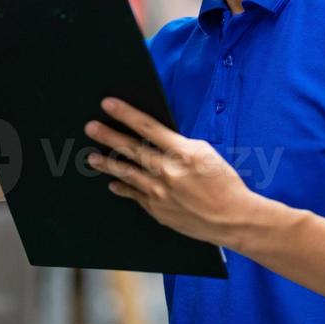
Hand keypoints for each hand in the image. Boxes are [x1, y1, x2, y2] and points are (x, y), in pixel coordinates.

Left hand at [84, 97, 256, 246]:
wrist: (233, 219)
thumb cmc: (224, 183)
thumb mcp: (205, 153)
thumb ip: (179, 145)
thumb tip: (155, 138)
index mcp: (183, 153)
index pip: (147, 127)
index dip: (125, 114)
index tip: (108, 104)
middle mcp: (168, 172)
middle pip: (131, 149)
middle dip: (108, 136)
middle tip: (91, 128)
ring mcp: (160, 193)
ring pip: (127, 173)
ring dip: (108, 163)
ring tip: (92, 157)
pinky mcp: (158, 211)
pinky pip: (135, 196)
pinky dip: (123, 188)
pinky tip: (113, 183)